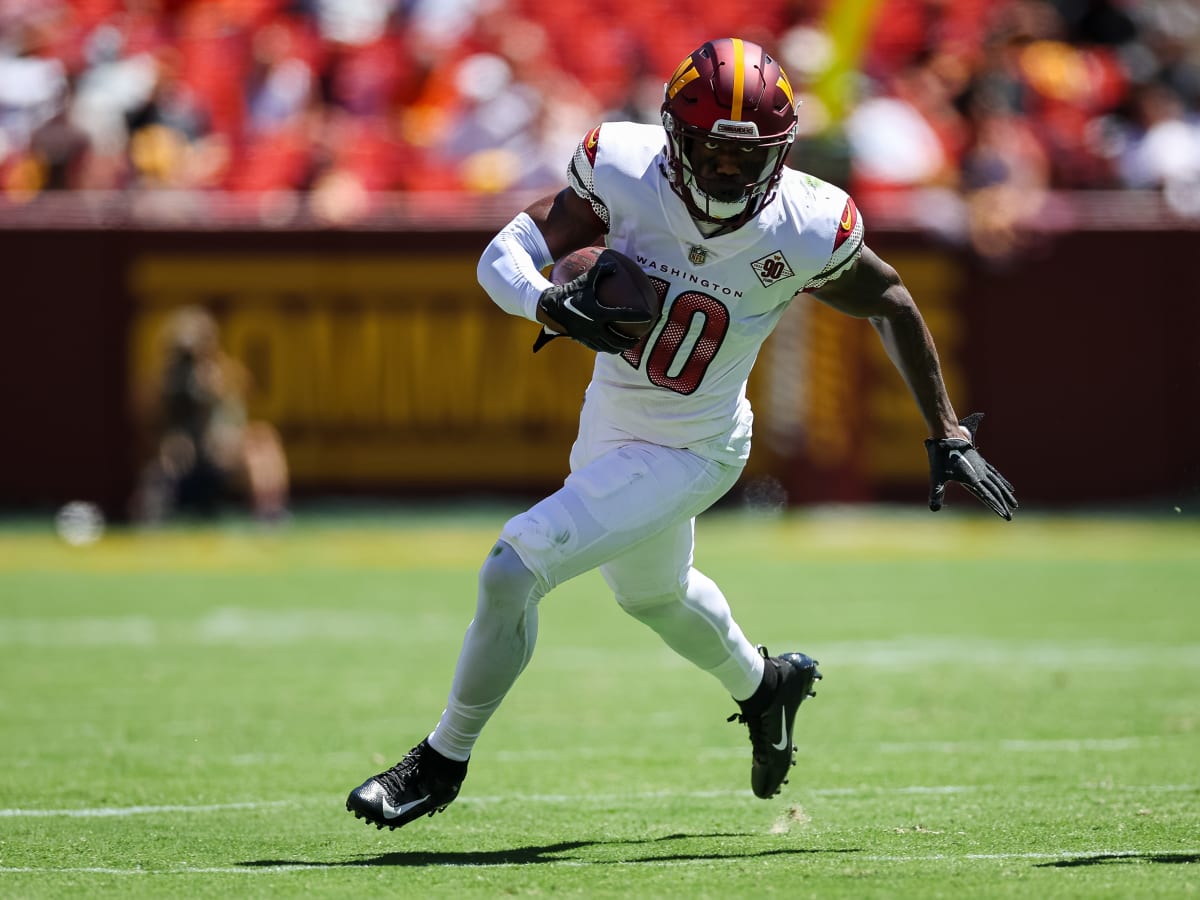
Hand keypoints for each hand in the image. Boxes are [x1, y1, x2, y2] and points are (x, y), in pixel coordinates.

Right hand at [535, 257, 651, 353]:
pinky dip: (608, 347)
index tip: (649, 316)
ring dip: (620, 348)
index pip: (623, 316)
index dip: (638, 316)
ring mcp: (589, 336)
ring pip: (609, 347)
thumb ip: (601, 271)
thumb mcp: (586, 279)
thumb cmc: (570, 291)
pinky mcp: (583, 340)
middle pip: (618, 340)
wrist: (551, 307)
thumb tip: (614, 264)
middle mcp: (596, 327)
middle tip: (639, 338)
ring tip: (628, 345)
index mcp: (599, 313)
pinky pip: (599, 347)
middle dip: (631, 341)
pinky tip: (611, 344)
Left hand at [924, 412, 1017, 519]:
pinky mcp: (980, 462)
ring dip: (1006, 494)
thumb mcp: (936, 475)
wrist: (947, 436)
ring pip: (997, 483)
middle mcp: (980, 474)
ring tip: (1014, 504)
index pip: (987, 496)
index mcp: (971, 479)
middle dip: (1003, 504)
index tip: (1005, 515)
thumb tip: (934, 509)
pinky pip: (995, 474)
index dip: (996, 507)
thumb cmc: (940, 456)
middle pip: (995, 491)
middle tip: (1010, 516)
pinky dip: (1003, 481)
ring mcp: (981, 467)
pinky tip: (1008, 487)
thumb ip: (937, 492)